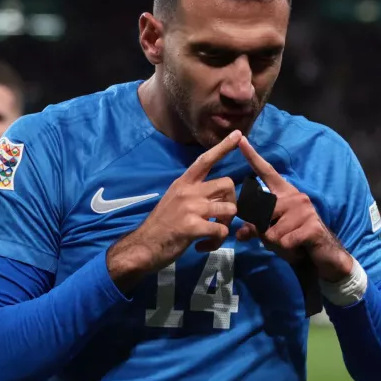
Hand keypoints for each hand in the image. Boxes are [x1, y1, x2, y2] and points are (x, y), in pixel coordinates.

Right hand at [107, 130, 240, 291]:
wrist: (143, 246)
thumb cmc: (160, 225)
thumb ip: (192, 193)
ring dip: (225, 225)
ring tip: (213, 235)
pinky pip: (221, 231)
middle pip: (227, 184)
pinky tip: (203, 246)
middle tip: (221, 217)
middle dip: (231, 202)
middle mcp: (188, 191)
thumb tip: (214, 195)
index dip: (223, 147)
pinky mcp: (193, 227)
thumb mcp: (173, 200)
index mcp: (183, 183)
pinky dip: (216, 242)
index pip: (205, 160)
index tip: (238, 134)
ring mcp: (191, 208)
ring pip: (229, 209)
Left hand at [235, 137, 352, 282]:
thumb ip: (255, 229)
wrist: (322, 255)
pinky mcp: (312, 225)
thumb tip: (239, 234)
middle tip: (281, 237)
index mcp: (284, 193)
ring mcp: (305, 209)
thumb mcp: (271, 233)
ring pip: (272, 231)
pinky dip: (287, 248)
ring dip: (277, 243)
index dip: (253, 157)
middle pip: (262, 214)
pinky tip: (299, 246)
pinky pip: (285, 240)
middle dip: (265, 233)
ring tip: (292, 241)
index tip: (242, 140)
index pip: (266, 172)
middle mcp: (295, 196)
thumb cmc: (295, 239)